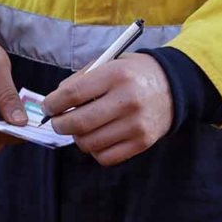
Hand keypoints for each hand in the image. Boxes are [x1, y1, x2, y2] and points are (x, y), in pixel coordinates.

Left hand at [41, 53, 173, 165]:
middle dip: (58, 124)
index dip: (52, 104)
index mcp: (116, 75)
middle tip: (57, 121)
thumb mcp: (109, 64)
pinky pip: (105, 157)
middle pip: (78, 122)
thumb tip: (54, 103)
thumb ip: (80, 80)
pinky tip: (98, 138)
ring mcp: (136, 124)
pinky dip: (95, 150)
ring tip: (81, 128)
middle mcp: (127, 100)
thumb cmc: (132, 75)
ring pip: (88, 143)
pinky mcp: (142, 142)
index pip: (72, 94)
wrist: (173, 87)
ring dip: (77, 138)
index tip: (48, 107)